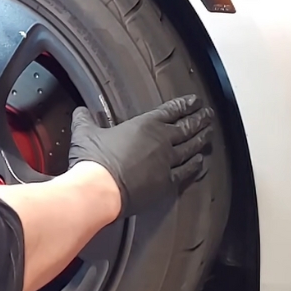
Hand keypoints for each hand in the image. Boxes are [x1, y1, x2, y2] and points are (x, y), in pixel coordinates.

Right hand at [68, 95, 213, 217]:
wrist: (100, 189)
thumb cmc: (94, 160)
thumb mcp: (85, 133)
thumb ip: (85, 120)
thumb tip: (81, 112)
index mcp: (145, 125)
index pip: (171, 110)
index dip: (185, 105)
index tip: (195, 101)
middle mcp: (161, 141)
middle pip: (187, 127)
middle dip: (199, 119)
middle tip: (208, 115)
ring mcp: (167, 162)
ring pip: (191, 148)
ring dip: (201, 140)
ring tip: (209, 134)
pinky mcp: (166, 183)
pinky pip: (186, 171)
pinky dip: (195, 165)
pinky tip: (200, 162)